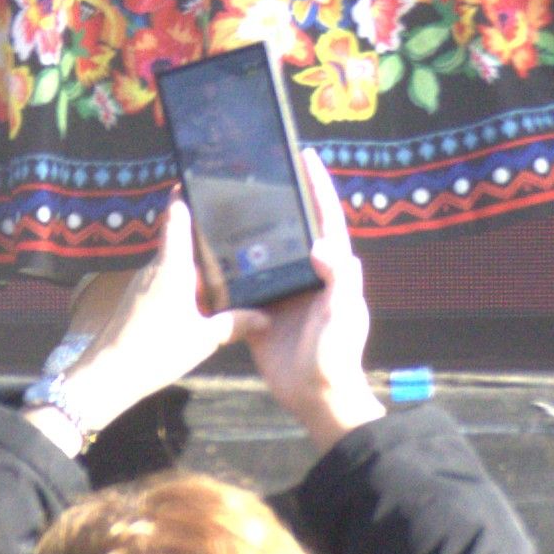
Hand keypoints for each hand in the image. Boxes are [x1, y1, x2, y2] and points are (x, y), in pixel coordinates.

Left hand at [31, 202, 243, 451]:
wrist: (108, 373)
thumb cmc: (156, 349)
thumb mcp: (204, 338)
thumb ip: (234, 324)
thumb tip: (265, 317)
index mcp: (172, 265)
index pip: (176, 218)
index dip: (184, 196)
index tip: (194, 179)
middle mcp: (155, 267)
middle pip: (180, 242)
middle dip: (204, 241)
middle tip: (234, 235)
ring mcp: (143, 283)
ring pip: (173, 265)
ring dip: (195, 269)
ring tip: (226, 272)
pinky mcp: (137, 300)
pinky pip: (165, 283)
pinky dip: (183, 287)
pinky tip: (200, 304)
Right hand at [227, 152, 387, 442]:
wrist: (315, 397)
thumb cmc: (337, 353)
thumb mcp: (344, 314)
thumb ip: (340, 278)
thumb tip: (320, 243)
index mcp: (332, 270)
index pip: (327, 220)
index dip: (319, 188)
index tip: (307, 157)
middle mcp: (306, 275)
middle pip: (293, 231)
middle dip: (281, 202)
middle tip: (258, 173)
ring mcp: (282, 293)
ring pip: (264, 254)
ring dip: (250, 233)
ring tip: (227, 204)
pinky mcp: (259, 313)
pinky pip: (243, 285)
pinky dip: (229, 269)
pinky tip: (208, 251)